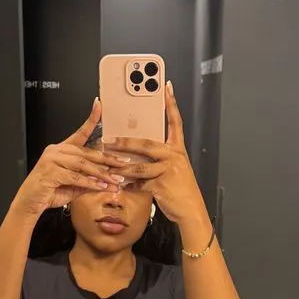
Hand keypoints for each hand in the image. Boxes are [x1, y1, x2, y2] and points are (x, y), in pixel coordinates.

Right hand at [14, 100, 130, 216]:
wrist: (30, 203)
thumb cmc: (49, 192)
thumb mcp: (74, 185)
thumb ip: (89, 180)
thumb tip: (108, 180)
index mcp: (62, 149)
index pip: (80, 132)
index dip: (91, 119)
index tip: (99, 105)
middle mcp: (56, 151)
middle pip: (87, 152)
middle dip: (107, 159)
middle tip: (122, 164)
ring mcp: (52, 160)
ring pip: (83, 164)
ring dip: (101, 174)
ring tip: (114, 181)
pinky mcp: (50, 172)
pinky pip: (75, 176)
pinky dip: (89, 182)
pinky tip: (100, 187)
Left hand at [104, 83, 207, 226]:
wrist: (191, 210)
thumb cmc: (181, 190)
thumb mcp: (174, 169)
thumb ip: (158, 159)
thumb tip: (136, 154)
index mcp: (177, 149)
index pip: (175, 122)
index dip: (171, 104)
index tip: (166, 87)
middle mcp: (173, 157)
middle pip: (147, 143)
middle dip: (125, 142)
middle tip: (109, 139)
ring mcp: (168, 171)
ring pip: (139, 166)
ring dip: (121, 166)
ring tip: (107, 164)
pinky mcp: (161, 185)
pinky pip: (139, 183)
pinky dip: (128, 184)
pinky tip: (119, 184)